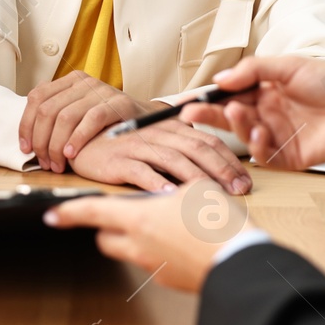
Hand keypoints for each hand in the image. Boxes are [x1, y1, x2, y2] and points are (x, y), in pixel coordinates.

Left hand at [19, 71, 156, 172]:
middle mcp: (82, 82)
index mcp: (69, 81)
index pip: (37, 98)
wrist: (144, 120)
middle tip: (43, 162)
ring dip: (56, 145)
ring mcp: (100, 90)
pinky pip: (90, 120)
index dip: (26, 124)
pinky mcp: (117, 103)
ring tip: (57, 164)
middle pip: (48, 110)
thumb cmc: (106, 122)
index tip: (25, 148)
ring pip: (65, 117)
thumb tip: (28, 135)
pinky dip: (77, 139)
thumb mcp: (78, 112)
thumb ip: (57, 115)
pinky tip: (71, 154)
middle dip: (41, 140)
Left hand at [44, 182, 240, 292]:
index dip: (69, 213)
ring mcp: (154, 266)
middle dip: (107, 228)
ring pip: (129, 251)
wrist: (240, 262)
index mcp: (139, 218)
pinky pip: (154, 262)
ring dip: (134, 239)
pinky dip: (159, 251)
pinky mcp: (171, 280)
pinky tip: (181, 241)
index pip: (93, 213)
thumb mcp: (198, 189)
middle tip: (121, 215)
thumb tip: (173, 193)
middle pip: (105, 239)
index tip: (51, 215)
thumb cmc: (219, 223)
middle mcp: (139, 245)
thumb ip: (175, 189)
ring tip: (160, 225)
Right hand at [66, 120, 251, 194]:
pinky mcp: (118, 161)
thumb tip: (206, 167)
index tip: (245, 177)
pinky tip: (172, 196)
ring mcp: (138, 146)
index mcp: (170, 128)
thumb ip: (176, 147)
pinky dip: (159, 183)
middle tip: (240, 189)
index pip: (207, 140)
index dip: (229, 158)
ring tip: (214, 195)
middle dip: (223, 169)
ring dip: (199, 179)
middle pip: (198, 149)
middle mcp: (158, 135)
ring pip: (175, 160)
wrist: (78, 137)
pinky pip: (142, 172)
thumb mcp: (151, 139)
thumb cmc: (117, 143)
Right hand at [181, 55, 324, 170]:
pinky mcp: (288, 156)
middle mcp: (266, 115)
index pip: (229, 96)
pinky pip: (263, 155)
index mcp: (264, 93)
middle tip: (190, 114)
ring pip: (242, 136)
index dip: (208, 98)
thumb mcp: (289, 66)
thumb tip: (221, 78)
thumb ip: (253, 70)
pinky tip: (259, 131)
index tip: (188, 100)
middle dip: (208, 116)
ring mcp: (276, 136)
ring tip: (238, 112)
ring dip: (235, 126)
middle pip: (229, 118)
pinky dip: (256, 145)